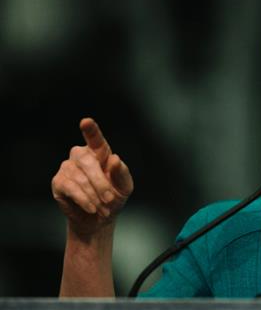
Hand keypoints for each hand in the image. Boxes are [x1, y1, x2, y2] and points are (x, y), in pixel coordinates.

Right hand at [51, 118, 133, 235]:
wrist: (99, 217)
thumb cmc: (113, 196)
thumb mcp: (124, 186)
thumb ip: (121, 173)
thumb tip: (114, 159)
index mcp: (99, 152)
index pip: (95, 139)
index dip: (91, 130)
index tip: (86, 121)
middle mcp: (81, 155)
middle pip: (89, 162)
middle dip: (101, 183)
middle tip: (110, 199)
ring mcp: (68, 167)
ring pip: (80, 178)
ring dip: (95, 196)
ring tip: (104, 208)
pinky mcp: (58, 182)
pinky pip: (71, 188)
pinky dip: (84, 200)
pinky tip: (92, 208)